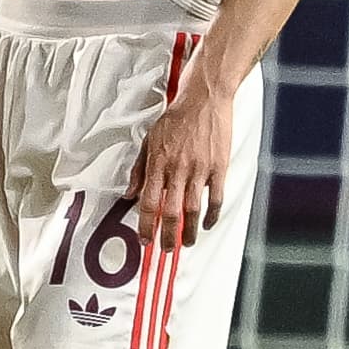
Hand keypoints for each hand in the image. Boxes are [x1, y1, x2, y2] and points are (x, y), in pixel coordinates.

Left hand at [130, 76, 236, 250]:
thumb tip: (129, 194)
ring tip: (186, 242)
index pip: (148, 202)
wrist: (204, 100)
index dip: (146, 225)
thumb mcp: (149, 140)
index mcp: (158, 163)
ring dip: (189, 231)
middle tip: (165, 249)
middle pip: (171, 212)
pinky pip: (216, 198)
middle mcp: (178, 169)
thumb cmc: (176, 118)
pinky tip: (208, 224)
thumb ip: (139, 170)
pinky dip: (212, 215)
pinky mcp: (219, 168)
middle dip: (166, 236)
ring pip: (193, 210)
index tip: (145, 239)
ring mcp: (200, 170)